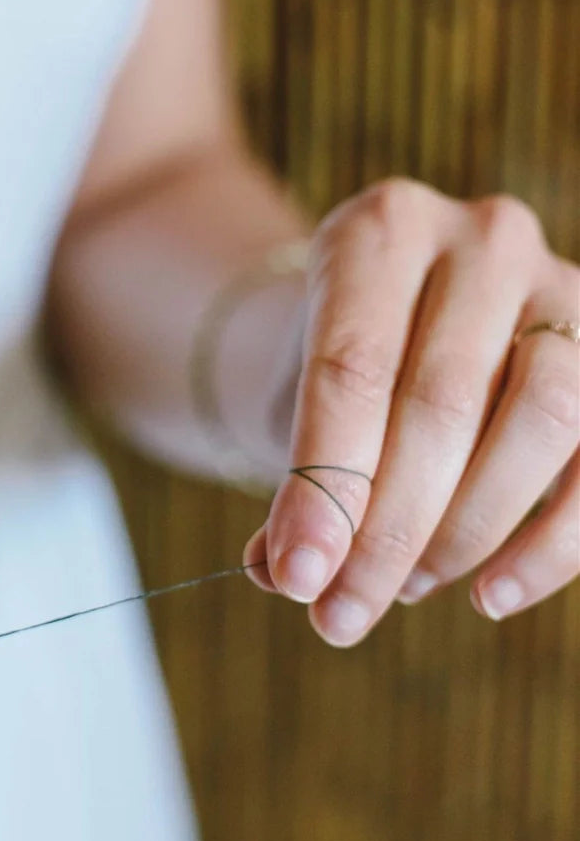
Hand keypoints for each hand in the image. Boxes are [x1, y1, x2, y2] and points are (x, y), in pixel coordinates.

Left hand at [244, 180, 578, 644]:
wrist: (399, 316)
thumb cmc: (342, 364)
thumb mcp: (297, 396)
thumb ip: (294, 480)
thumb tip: (289, 574)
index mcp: (381, 229)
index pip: (352, 367)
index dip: (325, 484)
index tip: (298, 578)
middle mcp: (481, 238)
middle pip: (442, 400)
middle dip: (387, 529)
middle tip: (341, 612)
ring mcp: (564, 287)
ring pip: (543, 418)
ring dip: (468, 529)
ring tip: (404, 586)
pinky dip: (552, 543)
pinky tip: (489, 594)